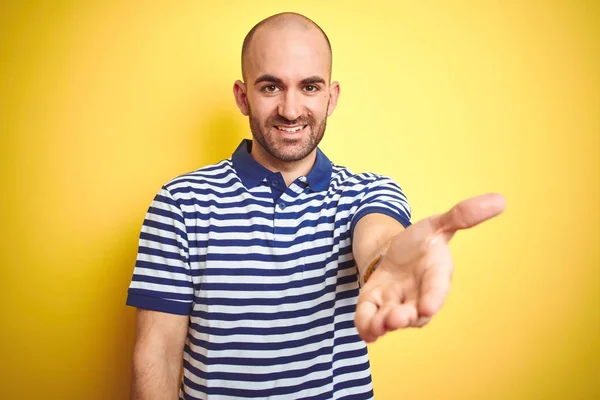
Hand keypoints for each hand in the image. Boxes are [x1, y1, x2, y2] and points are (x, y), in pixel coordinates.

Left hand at [354, 193, 505, 342]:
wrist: (394, 253)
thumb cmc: (422, 242)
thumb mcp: (437, 224)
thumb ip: (461, 216)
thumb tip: (499, 199)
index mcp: (435, 276)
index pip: (437, 289)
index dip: (433, 299)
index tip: (427, 308)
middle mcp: (418, 296)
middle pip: (414, 313)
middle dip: (405, 317)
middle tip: (396, 319)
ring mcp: (396, 303)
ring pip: (391, 320)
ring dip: (382, 324)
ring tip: (377, 326)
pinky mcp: (375, 306)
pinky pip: (370, 320)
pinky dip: (366, 326)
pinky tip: (364, 330)